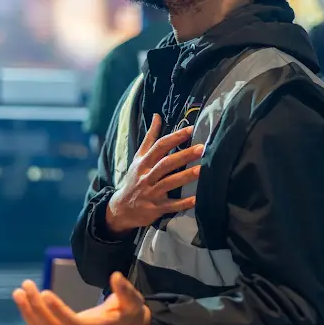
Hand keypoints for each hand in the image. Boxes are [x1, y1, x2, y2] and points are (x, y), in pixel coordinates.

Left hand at [12, 272, 150, 324]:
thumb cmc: (129, 311)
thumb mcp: (134, 300)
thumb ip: (125, 290)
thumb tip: (116, 276)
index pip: (73, 323)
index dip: (59, 311)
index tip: (46, 293)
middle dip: (37, 308)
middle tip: (26, 286)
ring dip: (29, 313)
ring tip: (19, 292)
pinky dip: (31, 317)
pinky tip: (24, 301)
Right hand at [107, 114, 202, 233]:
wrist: (121, 208)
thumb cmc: (134, 179)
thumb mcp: (138, 157)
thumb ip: (150, 137)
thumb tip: (157, 116)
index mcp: (143, 162)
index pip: (159, 147)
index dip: (175, 137)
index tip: (191, 130)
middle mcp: (146, 176)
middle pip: (165, 164)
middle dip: (183, 156)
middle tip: (201, 149)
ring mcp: (151, 193)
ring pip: (169, 183)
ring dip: (185, 176)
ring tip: (202, 169)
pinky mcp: (155, 209)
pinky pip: (171, 206)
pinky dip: (183, 203)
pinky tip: (196, 199)